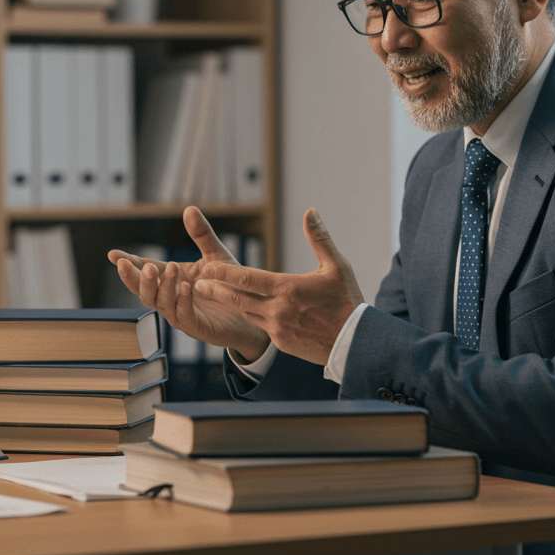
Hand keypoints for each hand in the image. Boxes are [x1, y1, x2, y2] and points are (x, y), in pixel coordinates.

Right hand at [107, 206, 269, 361]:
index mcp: (171, 280)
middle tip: (128, 264)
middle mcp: (171, 298)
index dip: (128, 263)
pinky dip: (182, 300)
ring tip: (167, 268)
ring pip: (160, 303)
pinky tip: (185, 287)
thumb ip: (201, 235)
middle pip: (143, 290)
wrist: (253, 312)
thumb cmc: (230, 285)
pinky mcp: (196, 327)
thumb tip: (189, 208)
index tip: (113, 254)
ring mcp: (180, 314)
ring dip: (161, 285)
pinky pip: (183, 315)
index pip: (144, 271)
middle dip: (134, 278)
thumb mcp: (216, 255)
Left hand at [194, 208, 363, 365]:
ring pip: (247, 313)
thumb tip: (310, 211)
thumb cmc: (347, 301)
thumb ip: (319, 238)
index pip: (248, 279)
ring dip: (230, 303)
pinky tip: (244, 308)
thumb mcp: (337, 267)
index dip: (226, 272)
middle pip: (238, 299)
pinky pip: (261, 326)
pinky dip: (251, 315)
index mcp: (288, 289)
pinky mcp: (281, 343)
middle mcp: (278, 311)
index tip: (207, 266)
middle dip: (215, 290)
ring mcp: (278, 329)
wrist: (356, 343)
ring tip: (212, 292)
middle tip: (198, 281)